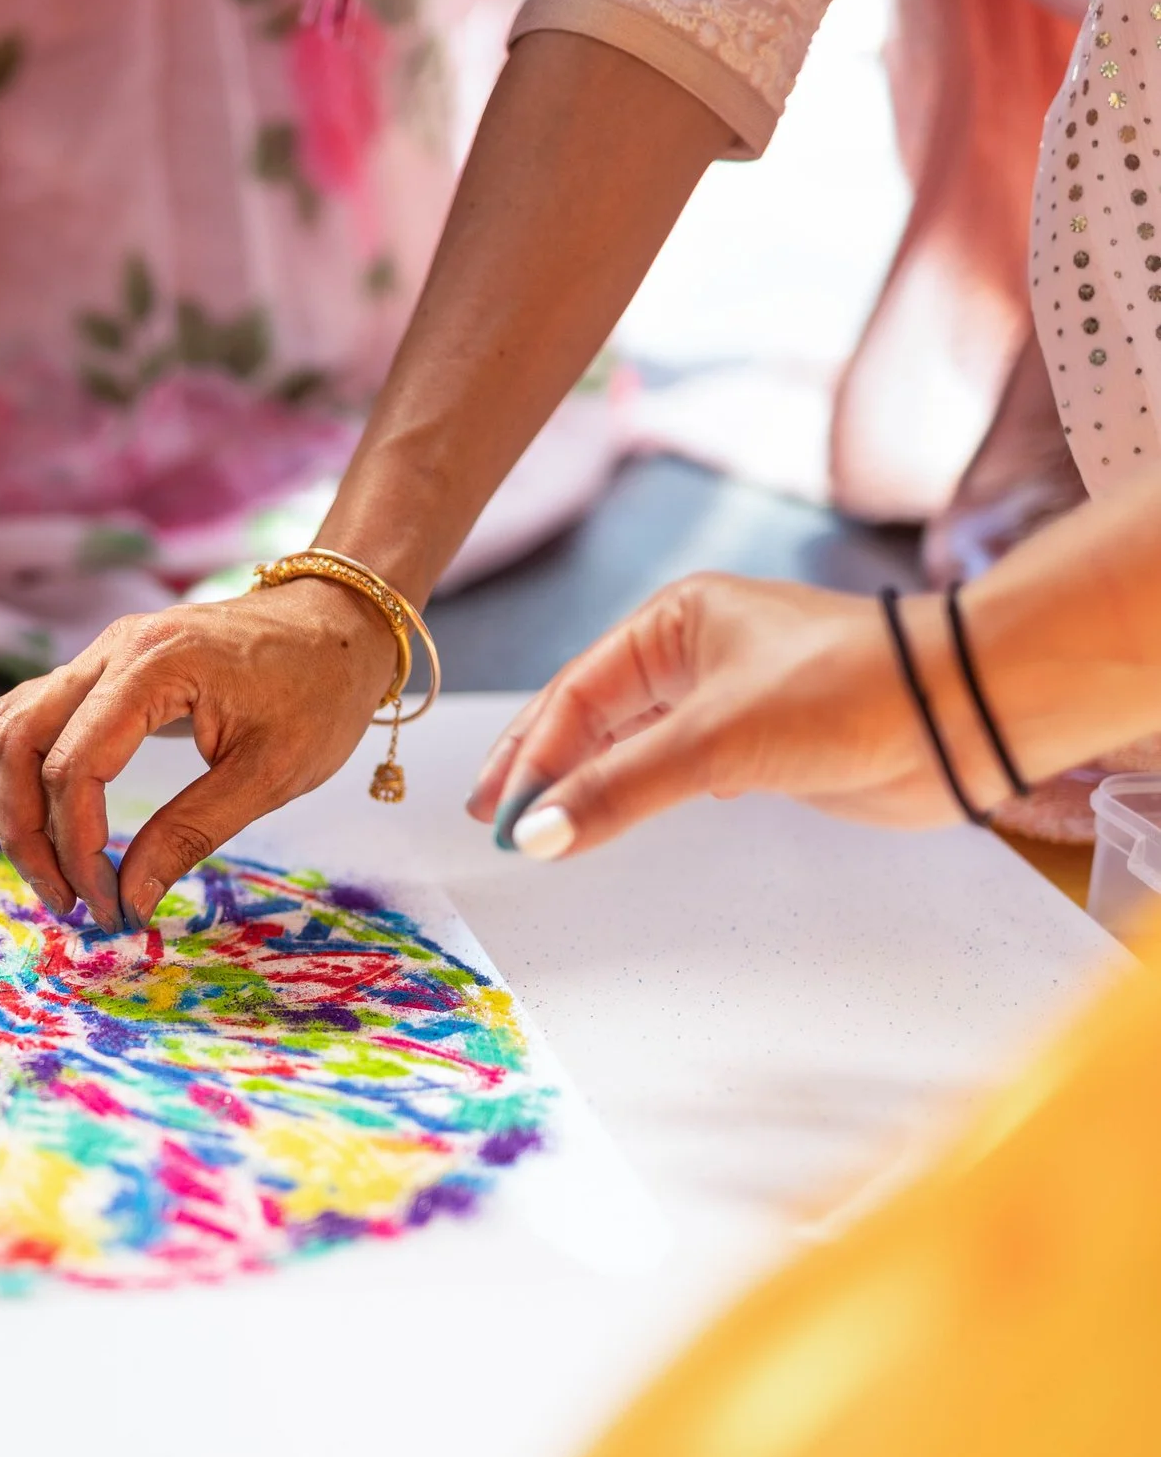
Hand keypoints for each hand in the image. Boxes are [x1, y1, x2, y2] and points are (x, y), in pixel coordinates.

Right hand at [0, 579, 399, 932]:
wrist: (339, 624)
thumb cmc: (319, 690)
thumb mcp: (271, 773)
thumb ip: (191, 832)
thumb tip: (131, 900)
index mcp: (152, 666)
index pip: (75, 767)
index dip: (78, 847)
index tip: (108, 904)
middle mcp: (110, 651)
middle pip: (17, 743)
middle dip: (27, 833)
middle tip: (66, 902)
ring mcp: (99, 654)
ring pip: (11, 728)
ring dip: (16, 805)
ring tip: (55, 873)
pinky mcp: (101, 669)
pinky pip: (32, 718)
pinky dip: (28, 775)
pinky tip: (56, 824)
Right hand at [467, 574, 972, 860]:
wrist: (962, 713)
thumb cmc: (848, 691)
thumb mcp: (715, 738)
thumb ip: (619, 788)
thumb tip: (535, 834)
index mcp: (673, 622)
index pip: (574, 693)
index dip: (531, 756)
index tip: (501, 815)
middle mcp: (692, 652)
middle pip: (591, 715)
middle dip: (542, 768)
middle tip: (493, 818)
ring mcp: (725, 698)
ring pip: (629, 743)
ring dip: (585, 785)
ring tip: (538, 827)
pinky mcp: (758, 742)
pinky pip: (671, 768)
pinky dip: (634, 794)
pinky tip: (612, 817)